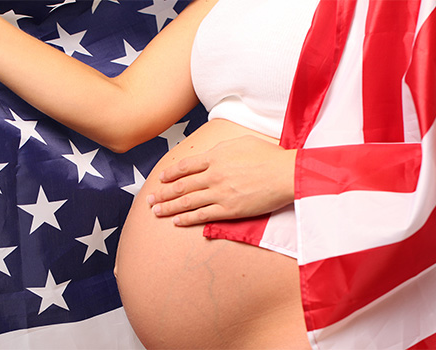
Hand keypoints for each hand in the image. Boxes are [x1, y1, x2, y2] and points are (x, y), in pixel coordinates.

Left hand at [147, 135, 296, 225]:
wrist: (285, 173)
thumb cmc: (269, 156)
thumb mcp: (242, 142)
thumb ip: (223, 148)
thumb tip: (212, 153)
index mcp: (216, 157)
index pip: (186, 166)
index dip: (171, 173)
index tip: (161, 178)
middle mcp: (213, 174)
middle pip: (181, 185)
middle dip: (163, 193)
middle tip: (150, 199)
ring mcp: (219, 193)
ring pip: (187, 201)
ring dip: (169, 207)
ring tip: (156, 212)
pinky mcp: (229, 209)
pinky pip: (202, 215)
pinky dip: (187, 219)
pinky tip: (176, 222)